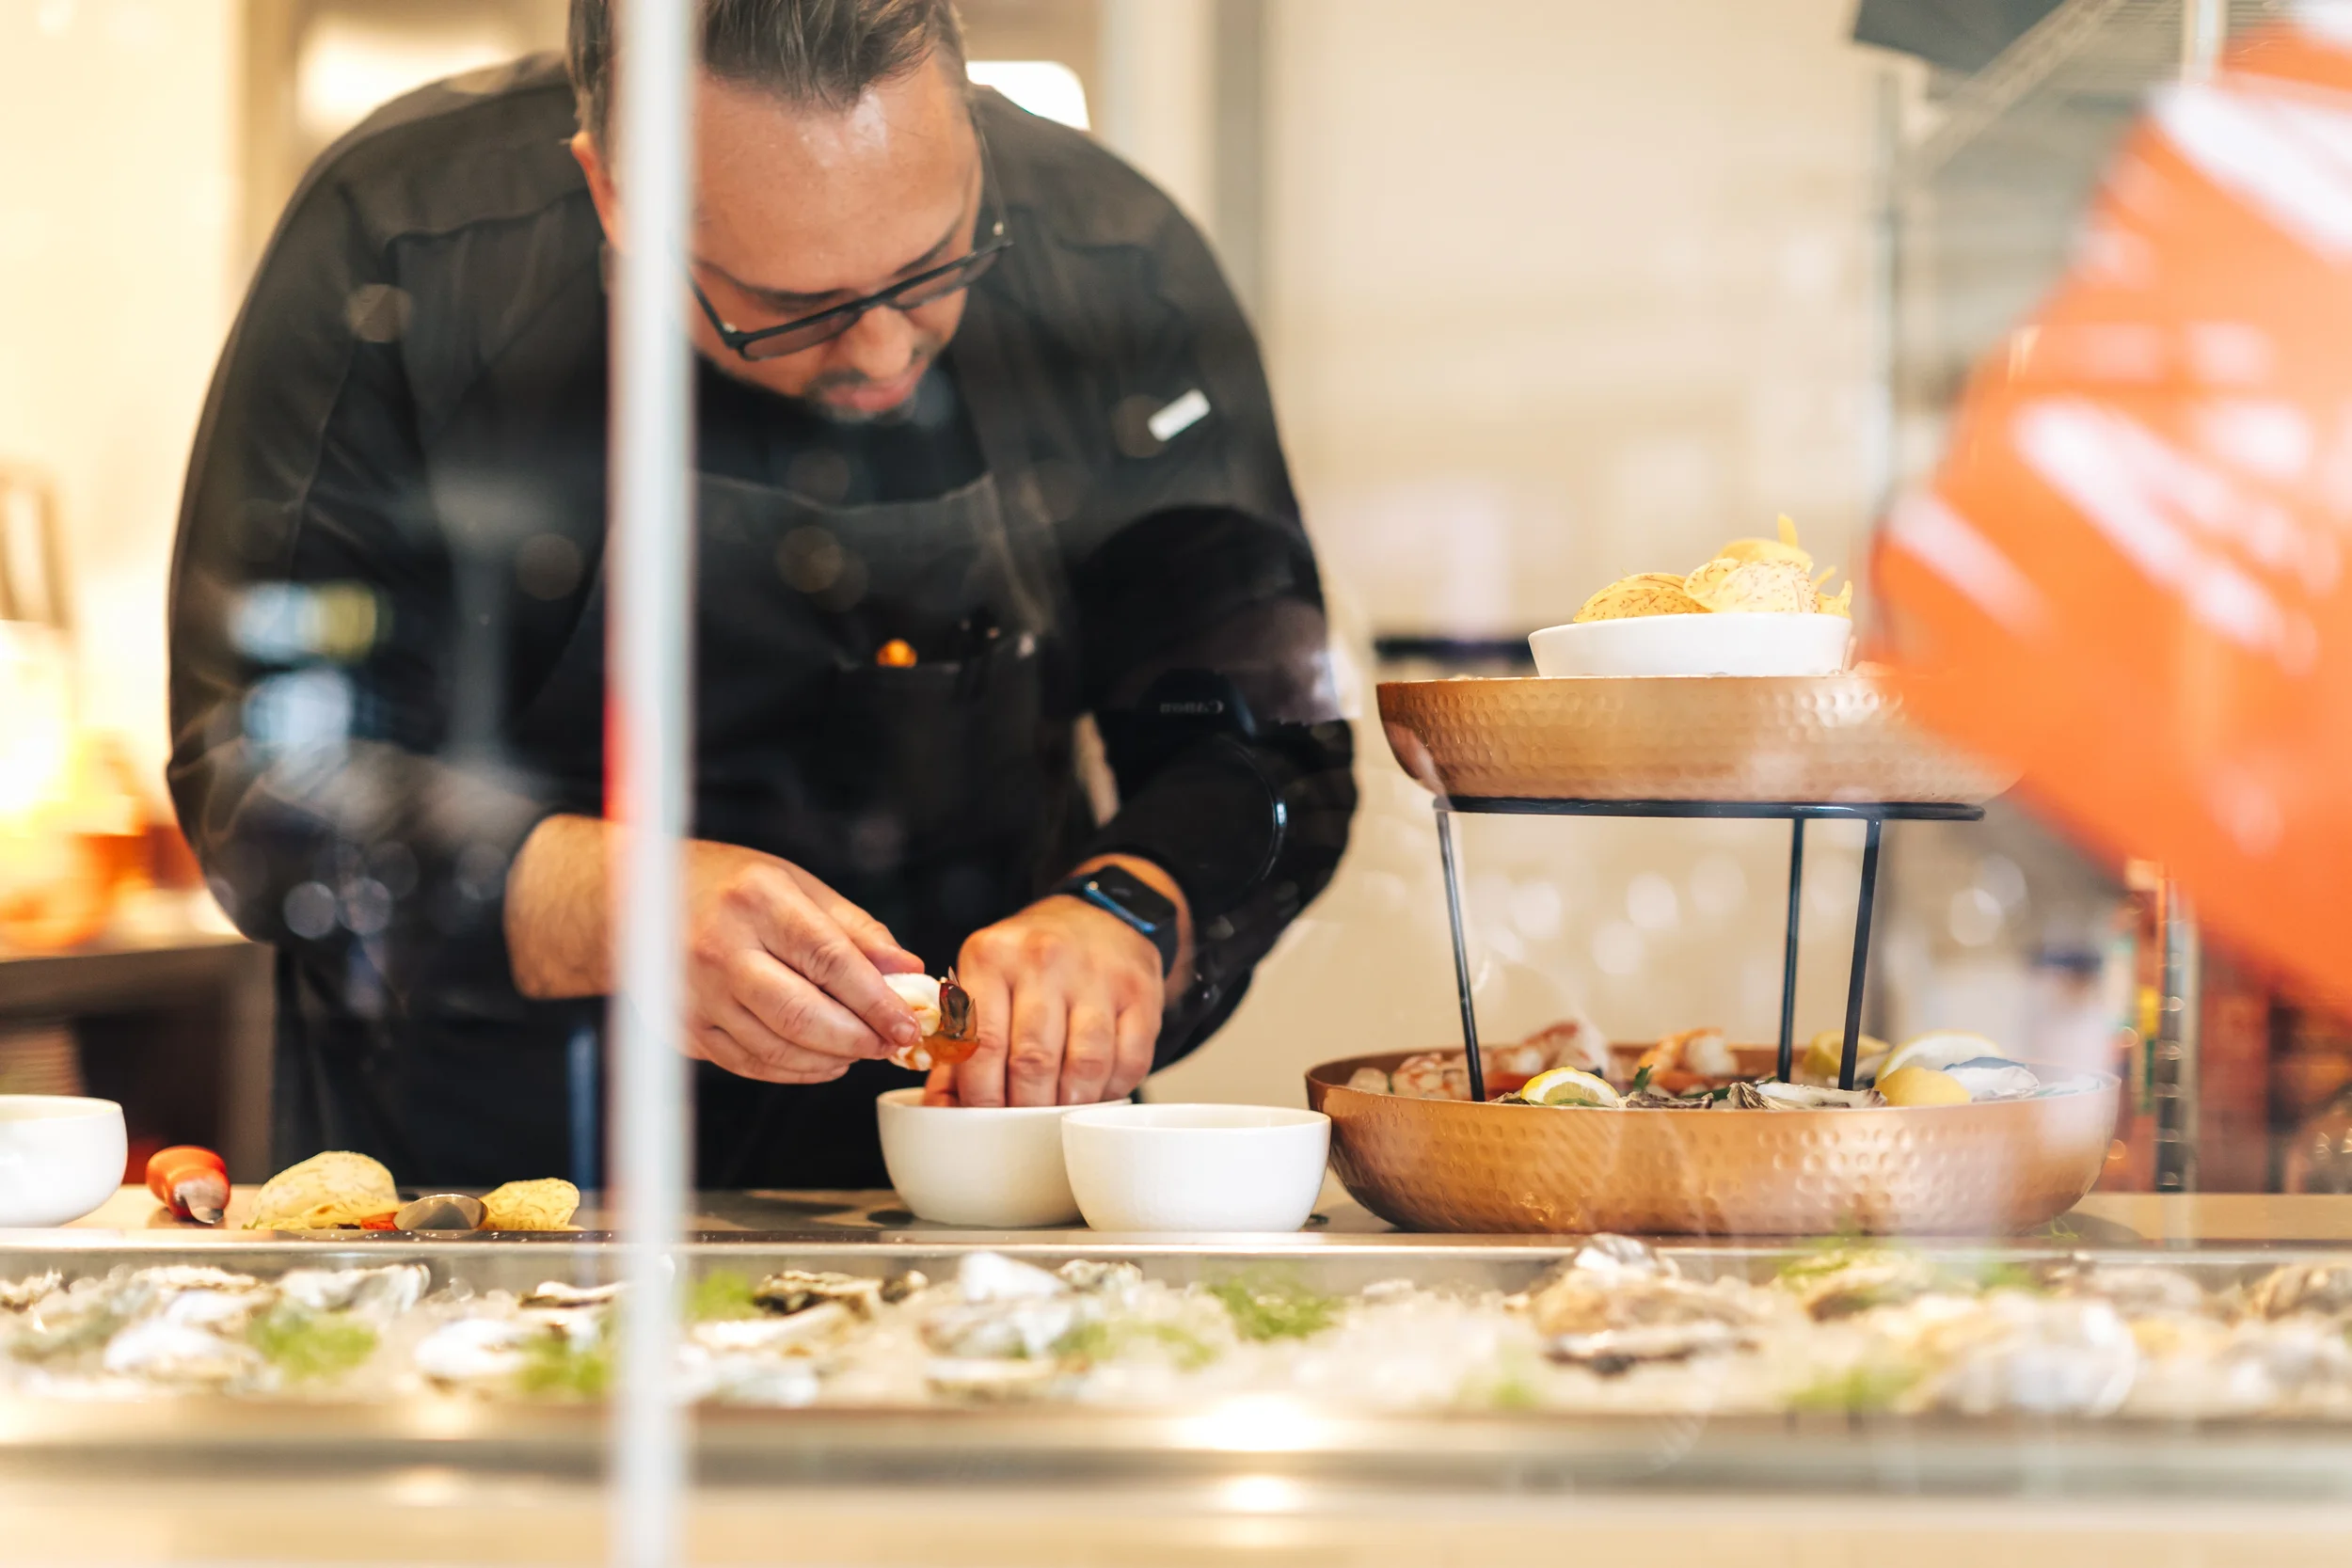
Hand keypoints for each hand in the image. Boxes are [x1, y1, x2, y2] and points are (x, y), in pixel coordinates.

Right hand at [504, 816, 926, 1084]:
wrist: (640, 898)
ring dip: (829, 1059)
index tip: (908, 1024)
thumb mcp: (797, 885)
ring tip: (859, 1050)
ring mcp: (695, 993)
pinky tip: (821, 1061)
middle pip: (801, 1014)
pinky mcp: (683, 1027)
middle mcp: (719, 948)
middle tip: (888, 1044)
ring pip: (776, 1047)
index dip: (877, 1000)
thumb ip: (855, 929)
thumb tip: (908, 970)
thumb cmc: (729, 887)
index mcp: (755, 901)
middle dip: (857, 1038)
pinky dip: (793, 1070)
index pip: (829, 960)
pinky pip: (748, 1063)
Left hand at [929, 857, 1188, 1106]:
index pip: (982, 1044)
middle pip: (1033, 1061)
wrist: (1098, 916)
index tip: (985, 1120)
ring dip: (1070, 1103)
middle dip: (1026, 1107)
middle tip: (1022, 1124)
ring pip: (1086, 1065)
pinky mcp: (1141, 992)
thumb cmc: (1031, 962)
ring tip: (1059, 1113)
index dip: (982, 1097)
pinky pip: (1131, 1061)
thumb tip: (941, 1110)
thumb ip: (959, 1045)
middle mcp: (1044, 958)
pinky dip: (1112, 1090)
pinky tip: (1096, 1091)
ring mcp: (1097, 974)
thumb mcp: (984, 982)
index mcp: (992, 956)